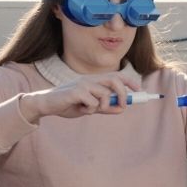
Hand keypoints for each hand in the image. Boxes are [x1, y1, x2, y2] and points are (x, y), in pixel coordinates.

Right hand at [20, 72, 140, 120]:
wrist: (46, 105)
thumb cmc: (68, 104)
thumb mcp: (90, 107)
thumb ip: (105, 107)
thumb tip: (122, 109)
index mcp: (94, 80)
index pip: (116, 76)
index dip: (130, 81)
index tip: (139, 90)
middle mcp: (90, 79)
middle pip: (115, 80)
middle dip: (123, 94)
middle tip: (123, 106)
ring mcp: (83, 83)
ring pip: (105, 94)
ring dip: (103, 106)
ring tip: (90, 110)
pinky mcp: (76, 91)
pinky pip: (93, 103)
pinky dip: (90, 110)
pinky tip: (79, 109)